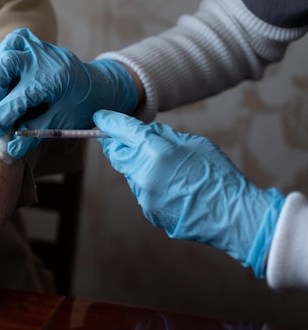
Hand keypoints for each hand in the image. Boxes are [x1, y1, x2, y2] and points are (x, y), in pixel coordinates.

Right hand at [0, 28, 137, 158]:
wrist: (100, 85)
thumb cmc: (83, 106)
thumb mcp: (61, 124)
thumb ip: (33, 134)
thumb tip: (8, 149)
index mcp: (53, 80)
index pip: (14, 101)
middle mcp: (44, 58)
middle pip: (4, 65)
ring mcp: (39, 46)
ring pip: (5, 50)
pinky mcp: (35, 42)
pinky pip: (11, 43)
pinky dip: (1, 59)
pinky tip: (1, 79)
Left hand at [93, 109, 284, 277]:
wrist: (234, 217)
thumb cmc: (219, 175)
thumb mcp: (195, 144)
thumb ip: (164, 137)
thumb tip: (144, 132)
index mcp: (156, 152)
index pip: (123, 131)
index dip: (109, 122)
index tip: (100, 117)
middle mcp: (144, 174)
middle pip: (117, 154)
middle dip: (117, 144)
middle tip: (123, 138)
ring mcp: (144, 196)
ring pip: (130, 173)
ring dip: (138, 165)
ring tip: (167, 168)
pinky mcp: (149, 211)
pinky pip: (143, 190)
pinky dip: (150, 183)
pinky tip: (173, 187)